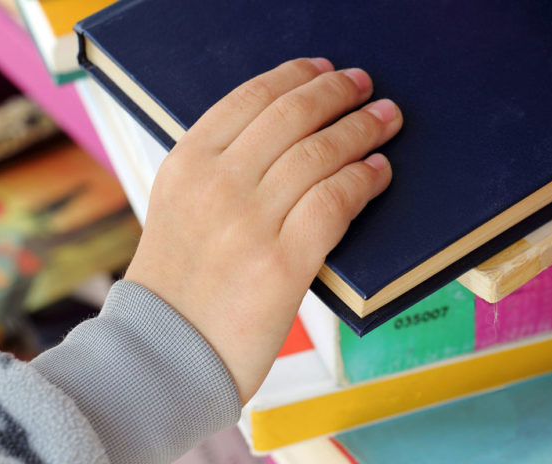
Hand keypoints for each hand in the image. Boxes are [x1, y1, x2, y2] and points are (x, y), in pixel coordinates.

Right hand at [125, 58, 402, 402]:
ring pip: (321, 154)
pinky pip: (336, 201)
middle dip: (337, 93)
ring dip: (362, 130)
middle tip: (364, 86)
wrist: (167, 352)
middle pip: (292, 116)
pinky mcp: (283, 263)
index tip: (323, 69)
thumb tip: (284, 136)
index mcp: (186, 164)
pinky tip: (378, 172)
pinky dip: (364, 180)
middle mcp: (216, 184)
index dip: (295, 76)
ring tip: (385, 121)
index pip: (250, 98)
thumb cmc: (178, 282)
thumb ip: (218, 168)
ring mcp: (249, 222)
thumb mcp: (179, 207)